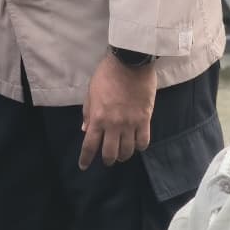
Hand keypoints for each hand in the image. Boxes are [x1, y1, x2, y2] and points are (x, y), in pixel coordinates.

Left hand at [78, 52, 156, 169]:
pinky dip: (139, 147)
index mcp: (97, 117)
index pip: (90, 145)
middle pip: (110, 153)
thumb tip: (85, 130)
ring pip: (128, 151)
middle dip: (107, 159)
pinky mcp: (145, 120)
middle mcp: (113, 125)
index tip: (83, 166)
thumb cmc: (106, 74)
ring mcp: (130, 124)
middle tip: (107, 159)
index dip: (86, 159)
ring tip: (122, 154)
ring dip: (123, 155)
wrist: (130, 62)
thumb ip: (88, 113)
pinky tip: (137, 144)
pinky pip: (143, 142)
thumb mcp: (91, 92)